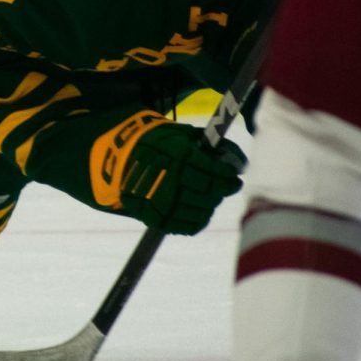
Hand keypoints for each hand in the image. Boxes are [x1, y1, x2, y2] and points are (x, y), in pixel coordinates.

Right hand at [116, 120, 245, 234]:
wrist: (120, 160)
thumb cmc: (158, 143)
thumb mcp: (182, 135)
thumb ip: (210, 145)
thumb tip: (240, 162)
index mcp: (177, 157)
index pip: (213, 171)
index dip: (228, 175)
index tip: (235, 175)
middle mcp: (170, 180)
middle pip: (210, 193)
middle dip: (225, 189)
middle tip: (231, 185)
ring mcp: (163, 202)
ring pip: (203, 210)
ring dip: (212, 204)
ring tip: (212, 196)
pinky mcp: (157, 218)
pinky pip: (189, 225)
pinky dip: (200, 219)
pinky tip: (201, 209)